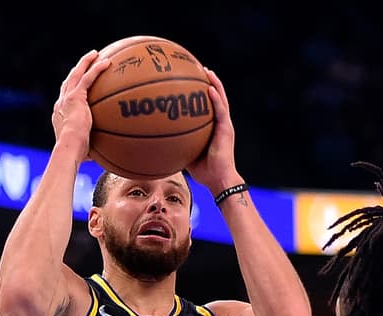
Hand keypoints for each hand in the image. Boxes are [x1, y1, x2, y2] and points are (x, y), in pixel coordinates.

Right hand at [52, 50, 109, 156]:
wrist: (69, 148)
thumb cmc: (75, 155)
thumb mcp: (83, 151)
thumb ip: (92, 150)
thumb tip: (105, 159)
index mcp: (60, 115)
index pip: (65, 98)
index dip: (71, 89)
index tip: (78, 84)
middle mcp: (60, 104)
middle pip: (68, 81)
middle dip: (77, 70)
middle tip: (86, 62)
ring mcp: (67, 98)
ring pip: (77, 74)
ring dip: (86, 62)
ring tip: (96, 54)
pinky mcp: (76, 97)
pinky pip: (88, 78)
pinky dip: (97, 68)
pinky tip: (108, 62)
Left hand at [185, 67, 239, 193]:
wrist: (219, 180)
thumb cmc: (203, 171)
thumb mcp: (185, 154)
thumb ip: (175, 144)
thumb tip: (155, 141)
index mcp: (212, 127)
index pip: (208, 106)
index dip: (202, 92)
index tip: (192, 80)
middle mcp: (220, 123)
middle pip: (216, 97)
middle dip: (209, 82)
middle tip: (199, 68)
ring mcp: (225, 125)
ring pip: (221, 99)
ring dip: (215, 84)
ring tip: (207, 71)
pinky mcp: (227, 130)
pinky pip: (221, 111)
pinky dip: (216, 98)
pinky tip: (209, 88)